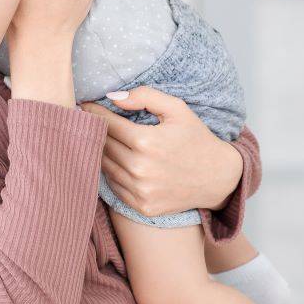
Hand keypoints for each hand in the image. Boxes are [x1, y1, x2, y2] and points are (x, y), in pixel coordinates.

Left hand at [80, 86, 242, 214]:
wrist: (218, 178)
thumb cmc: (196, 139)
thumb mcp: (177, 109)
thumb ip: (144, 97)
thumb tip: (112, 97)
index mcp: (146, 142)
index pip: (106, 123)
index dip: (93, 112)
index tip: (85, 105)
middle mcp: (140, 169)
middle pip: (102, 144)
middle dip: (96, 130)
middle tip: (90, 121)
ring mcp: (140, 191)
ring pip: (104, 166)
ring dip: (101, 151)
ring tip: (101, 139)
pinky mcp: (142, 206)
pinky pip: (113, 186)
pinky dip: (111, 172)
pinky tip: (117, 160)